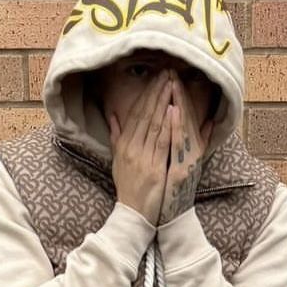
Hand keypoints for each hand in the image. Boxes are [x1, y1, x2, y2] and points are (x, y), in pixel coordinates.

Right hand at [107, 71, 173, 225]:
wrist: (133, 213)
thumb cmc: (128, 188)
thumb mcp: (117, 161)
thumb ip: (116, 136)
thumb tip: (112, 115)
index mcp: (123, 145)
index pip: (135, 114)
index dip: (147, 94)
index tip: (157, 78)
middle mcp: (131, 148)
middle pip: (145, 114)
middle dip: (157, 92)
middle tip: (167, 72)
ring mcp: (142, 158)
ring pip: (154, 124)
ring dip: (164, 102)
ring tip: (172, 84)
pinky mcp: (154, 168)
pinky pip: (162, 142)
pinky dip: (168, 125)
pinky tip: (174, 109)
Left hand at [159, 73, 213, 224]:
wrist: (172, 218)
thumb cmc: (171, 192)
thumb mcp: (179, 164)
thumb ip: (189, 143)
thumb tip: (204, 123)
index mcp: (189, 149)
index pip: (184, 117)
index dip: (178, 96)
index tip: (171, 76)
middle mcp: (192, 152)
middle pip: (185, 117)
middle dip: (177, 93)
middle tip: (171, 69)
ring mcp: (189, 161)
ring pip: (183, 126)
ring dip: (178, 103)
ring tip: (172, 82)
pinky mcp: (183, 171)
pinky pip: (178, 145)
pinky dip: (176, 126)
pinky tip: (173, 110)